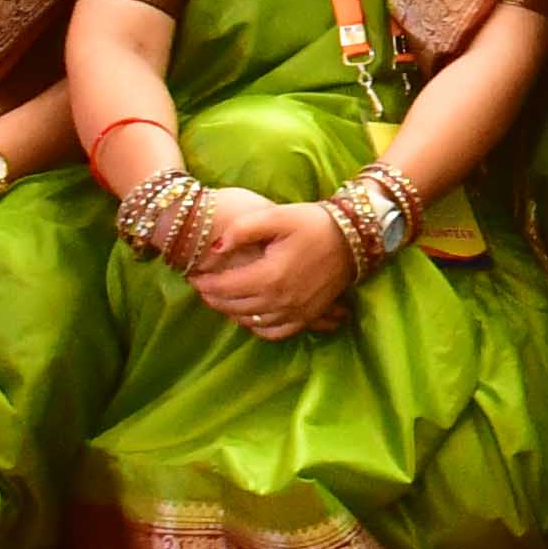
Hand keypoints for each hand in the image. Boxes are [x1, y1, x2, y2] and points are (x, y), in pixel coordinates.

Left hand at [183, 191, 362, 340]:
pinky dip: (257, 327)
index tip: (193, 275)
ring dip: (231, 312)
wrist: (354, 237)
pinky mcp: (307, 317)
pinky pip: (274, 332)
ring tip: (222, 297)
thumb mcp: (277, 216)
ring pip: (251, 322)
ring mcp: (295, 312)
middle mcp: (280, 300)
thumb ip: (242, 229)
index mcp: (269, 276)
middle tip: (203, 286)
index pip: (224, 288)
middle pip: (234, 307)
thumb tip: (215, 249)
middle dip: (213, 297)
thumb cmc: (314, 223)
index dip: (204, 283)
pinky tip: (250, 315)